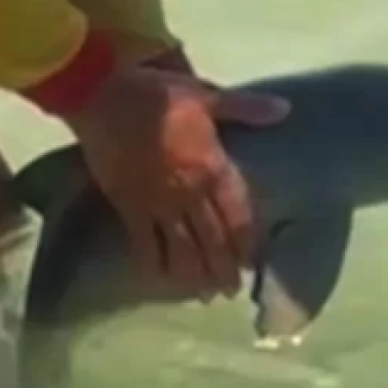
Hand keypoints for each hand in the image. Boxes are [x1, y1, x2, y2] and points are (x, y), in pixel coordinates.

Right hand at [65, 64, 289, 297]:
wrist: (102, 95)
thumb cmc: (157, 93)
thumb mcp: (206, 96)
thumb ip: (245, 108)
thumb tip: (285, 111)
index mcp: (212, 166)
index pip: (237, 214)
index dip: (246, 242)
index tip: (252, 262)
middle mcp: (190, 192)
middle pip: (213, 239)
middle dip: (223, 268)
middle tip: (230, 291)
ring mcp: (158, 203)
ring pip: (182, 248)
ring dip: (195, 274)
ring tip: (203, 294)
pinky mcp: (129, 206)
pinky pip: (144, 243)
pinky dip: (154, 263)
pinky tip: (160, 278)